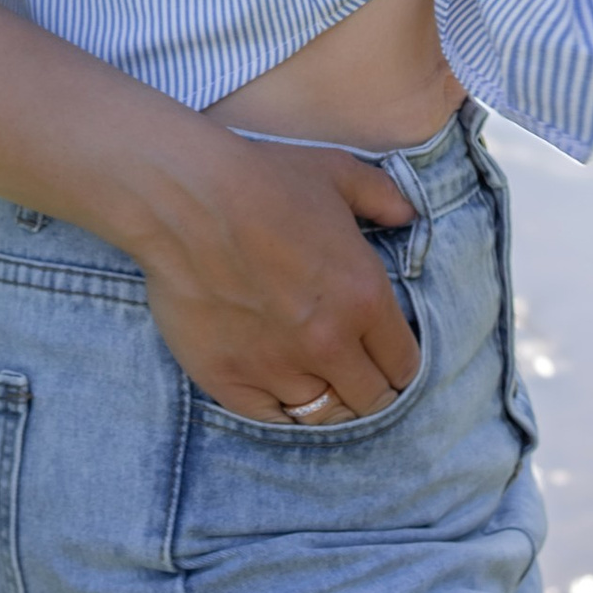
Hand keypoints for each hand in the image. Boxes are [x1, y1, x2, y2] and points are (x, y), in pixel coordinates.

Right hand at [133, 136, 419, 421]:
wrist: (184, 196)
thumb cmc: (263, 180)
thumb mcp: (338, 173)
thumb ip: (383, 197)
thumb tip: (407, 216)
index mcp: (364, 298)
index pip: (403, 366)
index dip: (398, 364)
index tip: (385, 356)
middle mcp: (328, 344)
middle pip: (370, 403)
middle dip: (369, 389)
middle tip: (354, 372)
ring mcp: (276, 368)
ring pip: (322, 416)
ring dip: (326, 400)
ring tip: (318, 380)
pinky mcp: (229, 380)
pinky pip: (270, 420)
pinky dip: (279, 408)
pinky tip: (278, 385)